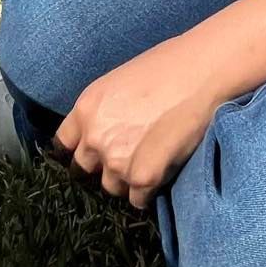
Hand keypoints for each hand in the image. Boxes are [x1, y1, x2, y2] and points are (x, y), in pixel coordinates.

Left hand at [55, 37, 219, 207]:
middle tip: (127, 157)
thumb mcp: (119, 82)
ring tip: (151, 161)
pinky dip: (149, 191)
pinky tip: (163, 170)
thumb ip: (103, 112)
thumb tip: (104, 132)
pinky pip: (138, 199)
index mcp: (85, 109)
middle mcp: (94, 138)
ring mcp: (117, 161)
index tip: (91, 155)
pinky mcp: (143, 177)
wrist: (202, 72)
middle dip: (102, 167)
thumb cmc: (167, 67)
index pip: (63, 145)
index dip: (79, 151)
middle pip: (84, 171)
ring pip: (112, 187)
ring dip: (127, 180)